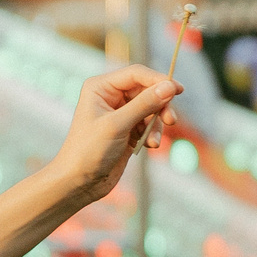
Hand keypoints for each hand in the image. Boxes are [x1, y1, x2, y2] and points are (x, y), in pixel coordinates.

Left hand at [44, 67, 181, 212]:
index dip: (158, 80)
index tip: (178, 90)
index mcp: (100, 87)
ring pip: (151, 108)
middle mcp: (110, 96)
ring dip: (157, 124)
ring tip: (154, 141)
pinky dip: (152, 133)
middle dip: (160, 105)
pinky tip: (149, 146)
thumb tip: (170, 86)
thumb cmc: (88, 151)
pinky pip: (149, 123)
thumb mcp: (117, 125)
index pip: (137, 74)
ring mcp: (119, 113)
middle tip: (171, 120)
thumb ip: (144, 104)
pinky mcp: (127, 129)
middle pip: (148, 89)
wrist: (78, 182)